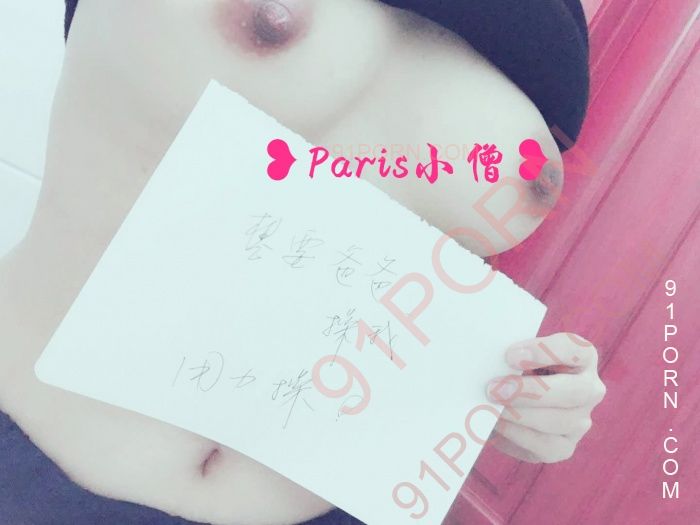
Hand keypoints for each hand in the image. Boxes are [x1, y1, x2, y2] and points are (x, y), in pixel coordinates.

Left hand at [486, 333, 605, 462]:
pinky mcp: (565, 446)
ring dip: (521, 414)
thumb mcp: (518, 355)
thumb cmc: (515, 369)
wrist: (511, 402)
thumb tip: (491, 363)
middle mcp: (590, 389)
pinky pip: (547, 445)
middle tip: (494, 388)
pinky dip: (519, 435)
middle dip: (531, 391)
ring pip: (560, 421)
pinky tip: (499, 424)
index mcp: (583, 356)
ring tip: (492, 407)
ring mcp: (581, 420)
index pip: (575, 349)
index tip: (510, 355)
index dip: (543, 351)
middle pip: (574, 391)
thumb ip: (512, 356)